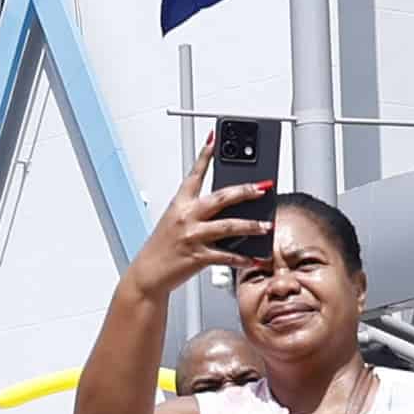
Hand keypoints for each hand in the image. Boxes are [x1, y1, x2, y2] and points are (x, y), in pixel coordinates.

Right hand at [124, 142, 276, 297]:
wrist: (147, 274)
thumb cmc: (161, 249)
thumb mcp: (174, 223)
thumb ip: (198, 214)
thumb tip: (226, 212)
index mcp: (180, 204)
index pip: (195, 174)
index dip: (205, 155)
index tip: (215, 139)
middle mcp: (186, 217)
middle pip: (221, 198)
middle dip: (245, 191)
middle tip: (263, 187)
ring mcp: (192, 236)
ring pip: (228, 227)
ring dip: (251, 226)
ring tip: (266, 226)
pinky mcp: (197, 256)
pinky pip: (225, 256)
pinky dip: (241, 259)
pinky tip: (253, 258)